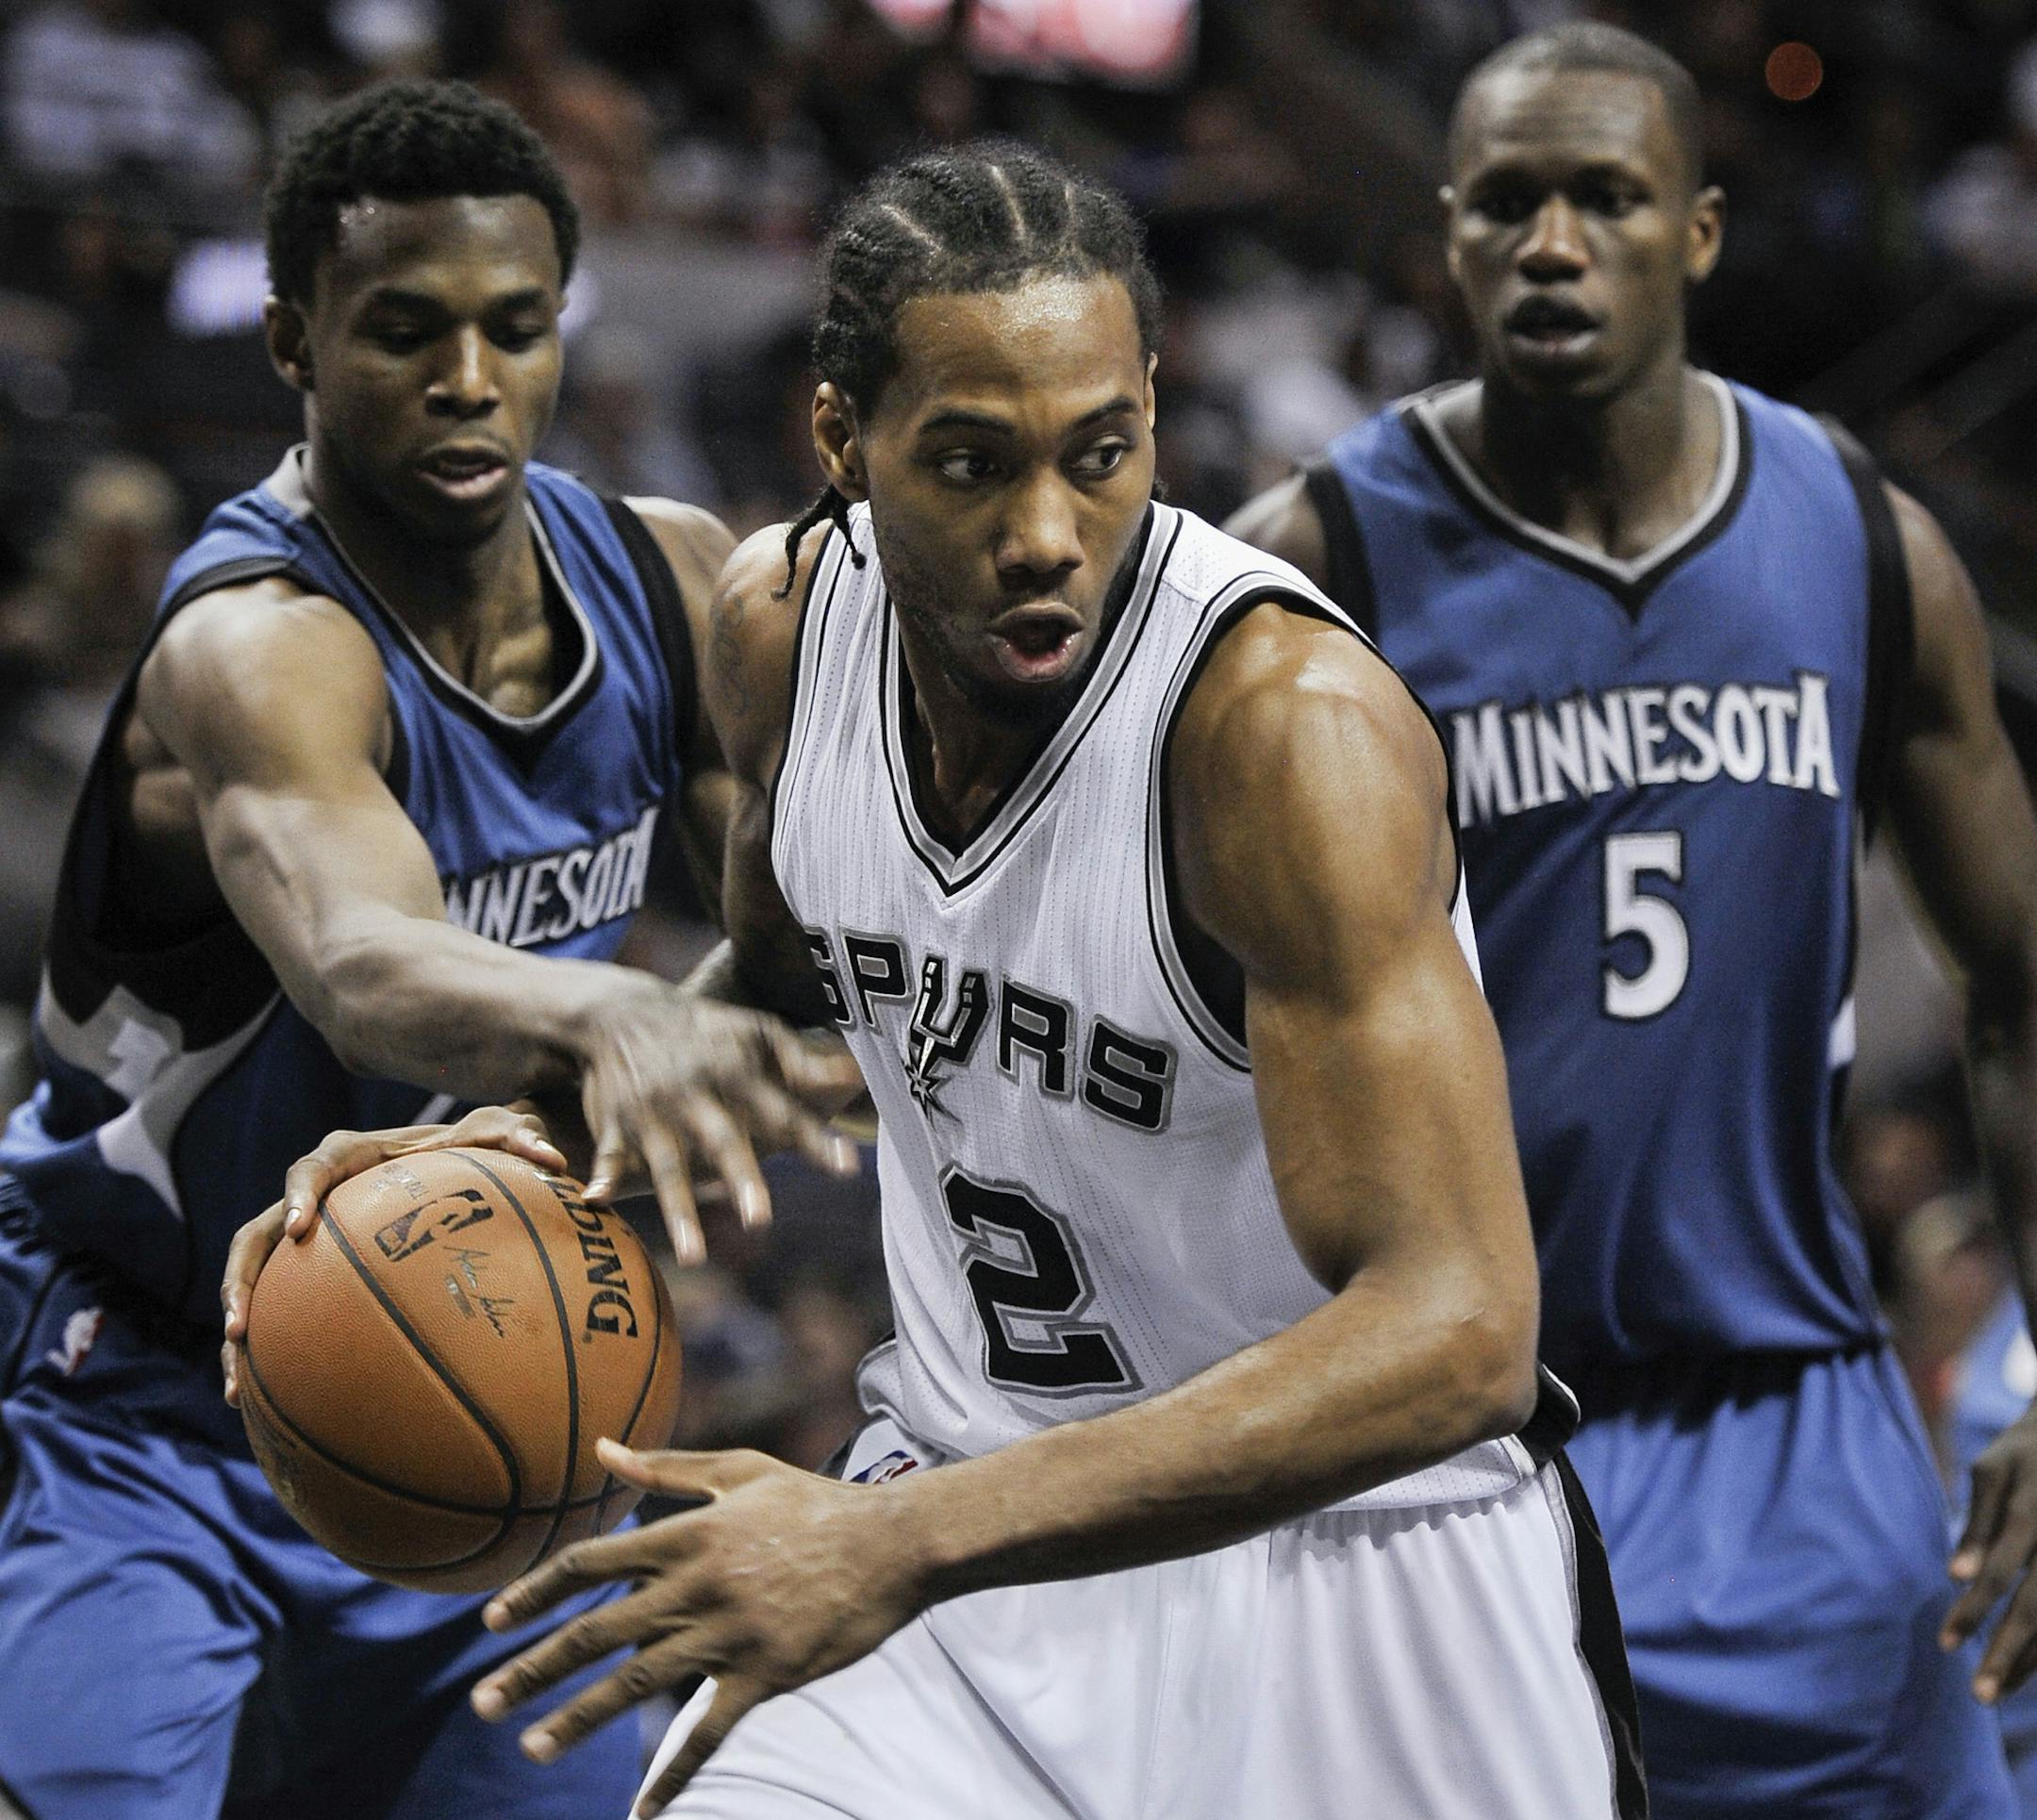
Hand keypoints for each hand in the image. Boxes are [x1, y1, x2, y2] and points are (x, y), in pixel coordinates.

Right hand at [220, 1105, 565, 1405]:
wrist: (459, 1162)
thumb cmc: (479, 1146)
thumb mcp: (503, 1134)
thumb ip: (524, 1140)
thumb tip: (557, 1161)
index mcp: (351, 1157)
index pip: (314, 1167)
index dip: (299, 1195)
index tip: (302, 1227)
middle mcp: (317, 1198)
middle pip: (258, 1235)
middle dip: (242, 1279)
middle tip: (241, 1326)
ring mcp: (310, 1239)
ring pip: (257, 1282)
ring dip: (241, 1331)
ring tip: (240, 1387)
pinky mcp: (313, 1276)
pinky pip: (282, 1314)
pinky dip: (271, 1356)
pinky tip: (268, 1408)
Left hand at [470, 1442, 926, 1814]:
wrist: (893, 1543)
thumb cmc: (813, 1501)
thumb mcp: (740, 1470)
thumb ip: (666, 1467)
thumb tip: (600, 1448)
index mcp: (688, 1533)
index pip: (590, 1564)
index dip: (534, 1592)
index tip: (489, 1621)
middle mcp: (698, 1584)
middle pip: (598, 1631)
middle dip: (534, 1668)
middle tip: (483, 1701)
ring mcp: (730, 1632)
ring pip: (638, 1681)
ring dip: (579, 1717)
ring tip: (532, 1747)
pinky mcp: (765, 1674)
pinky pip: (708, 1731)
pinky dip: (673, 1774)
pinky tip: (641, 1811)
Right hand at [573, 982, 863, 1265]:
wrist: (622, 1011)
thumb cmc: (705, 1030)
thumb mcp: (755, 1032)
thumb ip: (804, 1063)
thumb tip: (860, 1076)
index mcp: (735, 1073)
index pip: (783, 1113)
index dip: (814, 1140)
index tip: (848, 1168)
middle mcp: (695, 1095)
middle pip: (722, 1141)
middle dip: (741, 1178)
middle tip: (760, 1221)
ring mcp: (652, 1112)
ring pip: (667, 1166)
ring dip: (679, 1210)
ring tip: (695, 1256)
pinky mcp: (616, 1124)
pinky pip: (610, 1155)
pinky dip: (603, 1176)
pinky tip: (594, 1202)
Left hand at [1944, 1400, 2036, 1698]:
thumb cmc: (2024, 1453)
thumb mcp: (1993, 1472)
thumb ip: (1978, 1524)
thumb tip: (1954, 1576)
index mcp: (2032, 1515)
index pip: (1999, 1575)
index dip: (1972, 1611)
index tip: (1945, 1643)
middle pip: (2036, 1610)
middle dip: (2006, 1654)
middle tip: (1978, 1695)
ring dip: (2030, 1661)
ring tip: (1998, 1691)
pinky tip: (2025, 1668)